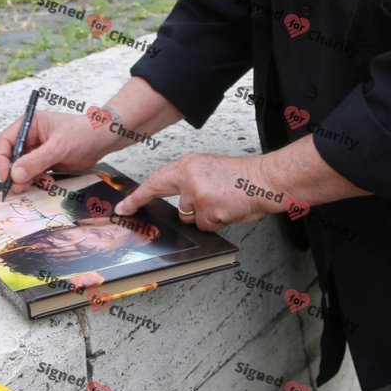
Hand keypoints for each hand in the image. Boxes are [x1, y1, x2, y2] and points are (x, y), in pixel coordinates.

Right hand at [0, 110, 111, 191]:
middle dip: (15, 173)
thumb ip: (36, 160)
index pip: (6, 141)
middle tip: (18, 188)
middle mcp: (32, 137)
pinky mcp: (48, 162)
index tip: (6, 176)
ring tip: (37, 185)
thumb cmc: (84, 133)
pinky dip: (39, 181)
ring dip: (27, 180)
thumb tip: (15, 174)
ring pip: (23, 169)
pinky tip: (49, 183)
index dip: (2, 159)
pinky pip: (36, 175)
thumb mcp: (59, 146)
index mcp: (30, 125)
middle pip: (12, 157)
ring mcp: (39, 151)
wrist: (104, 139)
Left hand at [114, 153, 286, 231]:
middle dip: (151, 202)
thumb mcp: (211, 171)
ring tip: (223, 204)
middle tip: (132, 209)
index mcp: (189, 164)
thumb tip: (181, 203)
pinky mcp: (206, 207)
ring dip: (205, 217)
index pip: (157, 179)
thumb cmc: (244, 178)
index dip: (139, 194)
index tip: (125, 206)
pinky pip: (205, 226)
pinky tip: (228, 211)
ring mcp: (196, 192)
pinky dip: (217, 223)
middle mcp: (188, 175)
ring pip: (189, 218)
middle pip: (165, 196)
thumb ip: (192, 183)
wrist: (265, 179)